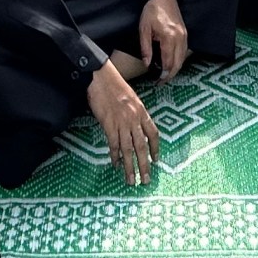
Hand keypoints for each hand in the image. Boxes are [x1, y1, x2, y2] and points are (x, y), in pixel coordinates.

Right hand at [88, 63, 160, 185]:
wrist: (101, 77)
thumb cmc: (115, 85)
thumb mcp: (132, 98)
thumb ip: (135, 114)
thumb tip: (136, 128)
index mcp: (142, 112)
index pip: (153, 134)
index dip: (155, 148)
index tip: (156, 160)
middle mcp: (134, 119)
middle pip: (142, 147)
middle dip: (144, 165)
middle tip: (146, 180)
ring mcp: (121, 123)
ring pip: (128, 150)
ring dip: (130, 167)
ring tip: (131, 180)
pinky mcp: (108, 124)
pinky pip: (113, 144)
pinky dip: (115, 156)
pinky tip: (116, 165)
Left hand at [138, 0, 189, 80]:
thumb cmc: (151, 11)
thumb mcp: (144, 29)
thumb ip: (146, 48)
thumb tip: (147, 64)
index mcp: (168, 37)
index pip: (168, 62)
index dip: (163, 74)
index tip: (157, 81)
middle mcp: (179, 38)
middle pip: (178, 63)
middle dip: (170, 75)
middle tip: (161, 82)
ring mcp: (184, 36)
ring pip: (183, 58)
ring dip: (175, 68)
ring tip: (166, 74)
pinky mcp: (185, 33)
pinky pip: (184, 51)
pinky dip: (179, 60)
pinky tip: (172, 63)